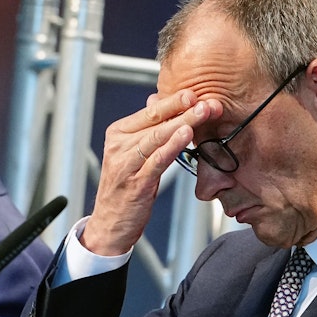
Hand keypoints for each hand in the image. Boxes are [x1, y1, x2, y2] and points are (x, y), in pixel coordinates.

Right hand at [81, 90, 219, 255]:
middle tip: (206, 101)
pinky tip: (185, 136)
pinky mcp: (135, 183)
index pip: (150, 112)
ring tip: (201, 113)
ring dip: (182, 124)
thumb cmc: (126, 187)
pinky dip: (171, 147)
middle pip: (155, 122)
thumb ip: (147, 128)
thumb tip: (157, 100)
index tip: (195, 93)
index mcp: (118, 133)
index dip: (174, 101)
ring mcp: (125, 164)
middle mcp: (118, 145)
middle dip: (183, 109)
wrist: (110, 224)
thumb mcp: (134, 154)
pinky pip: (156, 161)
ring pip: (156, 138)